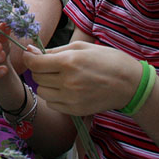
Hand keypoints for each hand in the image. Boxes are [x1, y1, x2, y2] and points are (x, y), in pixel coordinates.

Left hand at [24, 41, 142, 115]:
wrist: (129, 83)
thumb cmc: (107, 60)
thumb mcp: (81, 47)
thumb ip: (54, 50)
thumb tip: (32, 50)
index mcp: (68, 62)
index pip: (34, 63)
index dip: (29, 57)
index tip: (31, 54)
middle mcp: (67, 82)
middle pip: (36, 77)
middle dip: (39, 69)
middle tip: (50, 65)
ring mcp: (71, 99)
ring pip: (42, 92)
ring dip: (46, 84)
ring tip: (59, 78)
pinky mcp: (75, 110)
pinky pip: (52, 104)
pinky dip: (54, 96)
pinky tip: (66, 89)